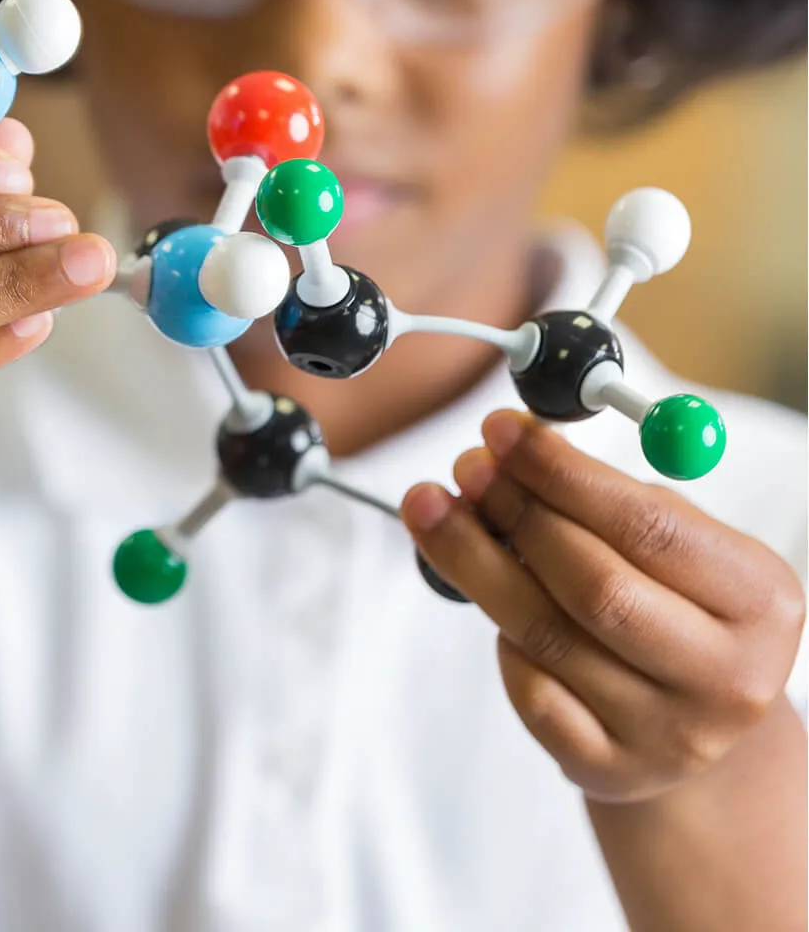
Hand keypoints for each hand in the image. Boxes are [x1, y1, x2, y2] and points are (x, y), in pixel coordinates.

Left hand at [402, 410, 804, 803]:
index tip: (500, 429)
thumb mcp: (679, 547)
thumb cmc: (674, 604)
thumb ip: (610, 498)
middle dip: (516, 514)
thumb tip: (511, 446)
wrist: (693, 720)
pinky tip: (486, 602)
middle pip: (594, 586)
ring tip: (434, 508)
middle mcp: (729, 677)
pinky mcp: (612, 768)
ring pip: (547, 636)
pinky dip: (500, 640)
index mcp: (762, 602)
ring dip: (476, 563)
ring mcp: (672, 735)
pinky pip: (530, 691)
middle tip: (465, 467)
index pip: (651, 528)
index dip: (563, 474)